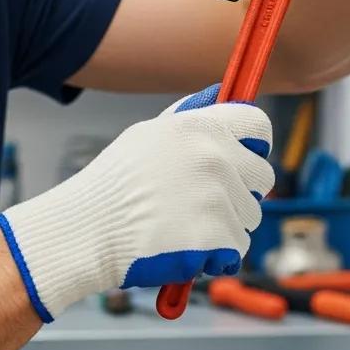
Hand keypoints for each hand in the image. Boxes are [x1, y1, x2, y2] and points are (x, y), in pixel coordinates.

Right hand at [0, 84, 273, 321]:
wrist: (87, 229)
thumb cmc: (114, 183)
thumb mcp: (148, 134)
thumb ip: (190, 116)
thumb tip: (219, 93)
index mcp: (200, 127)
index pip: (259, 124)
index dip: (256, 143)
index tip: (247, 158)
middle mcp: (215, 157)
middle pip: (262, 177)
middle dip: (242, 193)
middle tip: (207, 204)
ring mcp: (217, 199)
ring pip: (249, 217)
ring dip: (226, 227)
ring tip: (183, 226)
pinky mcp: (217, 239)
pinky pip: (235, 250)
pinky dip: (215, 256)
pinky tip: (183, 248)